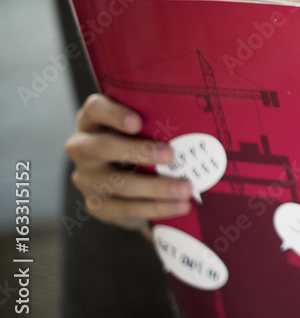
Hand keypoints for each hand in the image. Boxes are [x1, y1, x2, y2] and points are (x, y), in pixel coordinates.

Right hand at [65, 94, 191, 229]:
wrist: (135, 186)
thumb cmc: (146, 144)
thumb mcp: (148, 128)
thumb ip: (159, 121)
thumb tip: (197, 117)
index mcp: (94, 120)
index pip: (95, 109)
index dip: (113, 114)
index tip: (138, 122)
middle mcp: (82, 147)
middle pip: (101, 147)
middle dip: (138, 151)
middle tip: (171, 155)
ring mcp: (87, 177)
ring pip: (116, 183)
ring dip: (154, 187)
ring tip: (185, 189)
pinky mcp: (97, 204)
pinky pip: (124, 209)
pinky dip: (155, 208)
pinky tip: (179, 206)